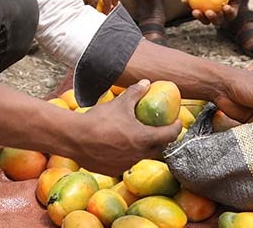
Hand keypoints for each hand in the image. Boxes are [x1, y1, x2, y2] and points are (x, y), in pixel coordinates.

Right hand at [66, 80, 180, 174]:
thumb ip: (135, 93)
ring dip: (143, 147)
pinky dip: (127, 154)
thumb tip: (146, 83)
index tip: (177, 122)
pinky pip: (125, 162)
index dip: (176, 128)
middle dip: (161, 139)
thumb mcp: (120, 103)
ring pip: (141, 156)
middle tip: (160, 129)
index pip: (170, 136)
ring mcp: (126, 164)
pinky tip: (119, 145)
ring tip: (137, 136)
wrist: (75, 138)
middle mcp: (139, 155)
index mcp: (144, 138)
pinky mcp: (113, 170)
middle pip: (158, 148)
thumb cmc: (100, 119)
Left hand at [181, 0, 252, 25]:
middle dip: (212, 18)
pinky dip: (188, 5)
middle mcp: (219, 18)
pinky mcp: (199, 11)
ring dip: (199, 16)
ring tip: (195, 11)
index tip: (225, 6)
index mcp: (230, 14)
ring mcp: (208, 16)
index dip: (227, 12)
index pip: (230, 15)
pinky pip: (193, 8)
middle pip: (216, 21)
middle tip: (208, 12)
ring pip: (203, 19)